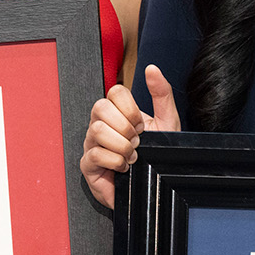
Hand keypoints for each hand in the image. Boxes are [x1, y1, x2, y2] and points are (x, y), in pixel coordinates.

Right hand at [80, 65, 180, 207]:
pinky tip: (124, 167)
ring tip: (132, 156)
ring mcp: (91, 144)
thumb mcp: (166, 122)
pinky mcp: (88, 165)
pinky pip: (95, 155)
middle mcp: (100, 125)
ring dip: (121, 145)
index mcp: (117, 112)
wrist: (155, 185)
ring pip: (97, 130)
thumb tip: (152, 68)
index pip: (114, 91)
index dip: (130, 107)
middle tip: (137, 141)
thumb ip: (161, 94)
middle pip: (100, 107)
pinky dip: (115, 161)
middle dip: (125, 126)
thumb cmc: (157, 155)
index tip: (142, 125)